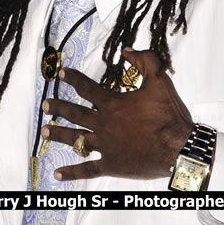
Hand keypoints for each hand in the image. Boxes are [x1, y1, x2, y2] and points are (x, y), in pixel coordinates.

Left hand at [42, 48, 193, 180]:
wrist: (179, 149)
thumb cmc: (169, 115)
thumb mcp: (159, 80)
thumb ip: (144, 61)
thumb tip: (127, 50)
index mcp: (112, 104)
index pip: (87, 88)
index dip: (73, 79)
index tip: (62, 74)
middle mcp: (103, 124)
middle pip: (74, 113)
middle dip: (58, 107)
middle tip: (45, 104)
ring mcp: (105, 146)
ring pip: (76, 139)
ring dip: (58, 134)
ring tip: (44, 131)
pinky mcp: (111, 165)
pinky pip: (87, 169)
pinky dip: (71, 172)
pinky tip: (56, 174)